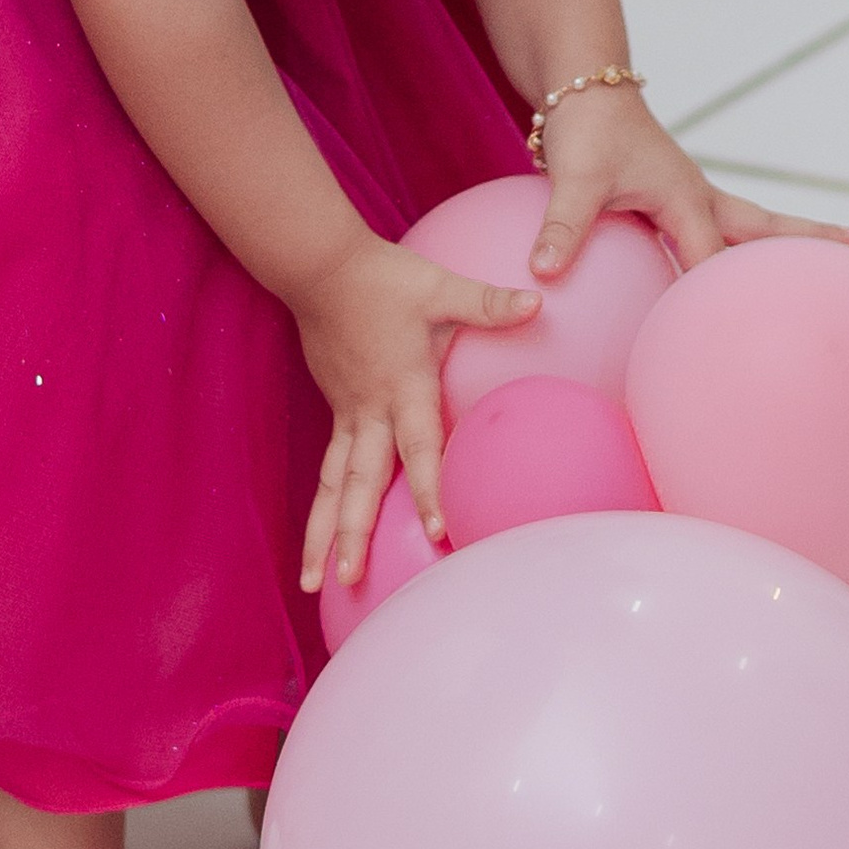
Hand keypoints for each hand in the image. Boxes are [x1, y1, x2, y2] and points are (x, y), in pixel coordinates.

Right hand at [290, 234, 540, 596]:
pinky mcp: (337, 411)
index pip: (418, 449)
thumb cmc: (387, 280)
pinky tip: (318, 540)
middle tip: (349, 579)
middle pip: (358, 483)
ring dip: (321, 533)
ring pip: (332, 485)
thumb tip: (539, 301)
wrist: (323, 267)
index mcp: (402, 389)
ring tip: (310, 581)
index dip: (429, 490)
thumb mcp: (442, 288)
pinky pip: (328, 468)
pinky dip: (322, 506)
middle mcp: (370, 412)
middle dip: (351, 533)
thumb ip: (489, 303)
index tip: (439, 532)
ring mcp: (348, 415)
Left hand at [528, 77, 848, 280]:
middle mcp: (700, 198)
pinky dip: (733, 249)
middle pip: (764, 228)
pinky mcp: (674, 197)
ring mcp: (691, 196)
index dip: (726, 302)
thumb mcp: (574, 178)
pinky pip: (714, 231)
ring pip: (748, 226)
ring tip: (828, 256)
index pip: (713, 263)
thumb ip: (564, 226)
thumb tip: (544, 273)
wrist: (582, 89)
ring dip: (782, 243)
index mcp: (687, 199)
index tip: (750, 339)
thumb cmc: (586, 129)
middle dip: (810, 241)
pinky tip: (731, 272)